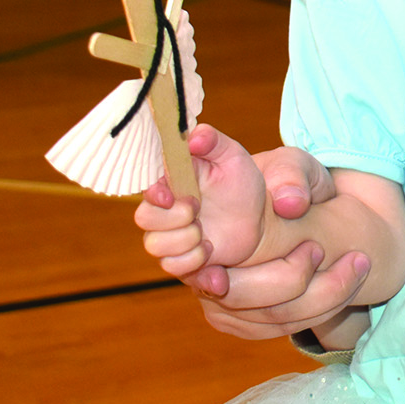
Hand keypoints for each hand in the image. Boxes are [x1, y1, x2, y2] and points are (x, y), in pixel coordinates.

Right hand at [134, 123, 266, 273]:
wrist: (259, 219)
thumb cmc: (240, 182)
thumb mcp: (232, 156)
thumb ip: (213, 141)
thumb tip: (194, 135)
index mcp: (172, 181)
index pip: (148, 187)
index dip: (155, 193)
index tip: (171, 196)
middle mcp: (165, 209)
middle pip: (145, 219)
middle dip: (174, 220)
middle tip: (198, 212)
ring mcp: (171, 235)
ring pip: (156, 247)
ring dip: (187, 244)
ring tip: (210, 239)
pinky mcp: (181, 258)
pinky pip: (174, 268)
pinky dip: (195, 266)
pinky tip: (214, 259)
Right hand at [187, 146, 369, 341]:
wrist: (293, 205)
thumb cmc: (285, 180)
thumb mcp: (292, 164)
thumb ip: (290, 174)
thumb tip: (291, 203)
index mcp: (202, 233)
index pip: (199, 263)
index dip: (234, 270)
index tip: (309, 249)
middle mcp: (202, 274)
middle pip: (241, 298)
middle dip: (295, 277)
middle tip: (326, 247)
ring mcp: (222, 304)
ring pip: (272, 318)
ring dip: (325, 296)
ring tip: (360, 262)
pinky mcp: (245, 322)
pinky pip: (284, 328)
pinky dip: (325, 309)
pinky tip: (351, 282)